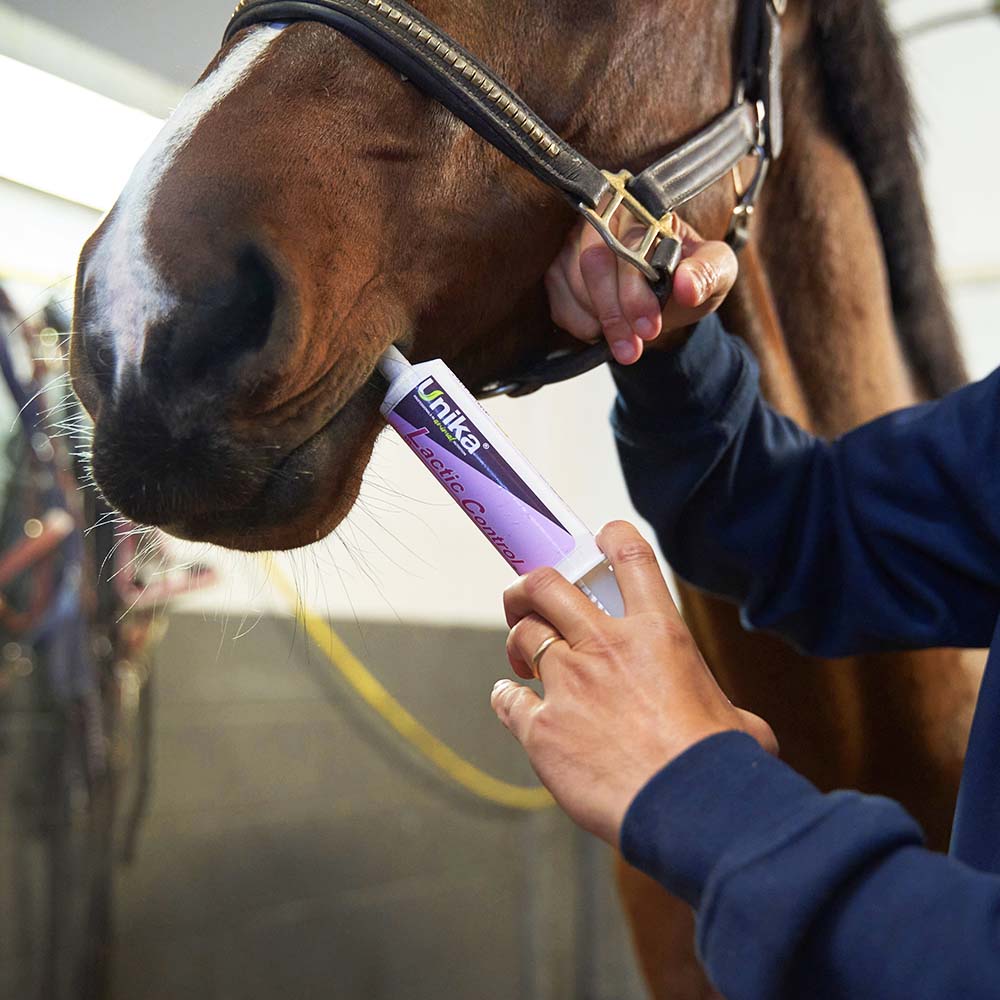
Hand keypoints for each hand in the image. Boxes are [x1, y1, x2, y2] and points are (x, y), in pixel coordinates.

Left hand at [491, 521, 776, 845]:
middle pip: (547, 585)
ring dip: (519, 642)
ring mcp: (570, 683)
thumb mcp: (735, 718)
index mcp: (659, 634)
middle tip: (524, 598)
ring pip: (523, 636)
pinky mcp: (542, 726)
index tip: (600, 538)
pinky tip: (513, 703)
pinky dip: (508, 698)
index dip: (610, 538)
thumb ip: (717, 705)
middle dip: (528, 585)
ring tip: (521, 658)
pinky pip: (509, 699)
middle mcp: (606, 647)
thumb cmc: (721, 767)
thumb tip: (735, 726)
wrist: (690, 811)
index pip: (630, 558)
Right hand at [545, 215, 737, 364]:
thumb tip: (687, 286)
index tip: (650, 327)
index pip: (628, 244)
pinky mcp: (557, 269)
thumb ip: (709, 273)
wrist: (668, 298)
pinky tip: (604, 330)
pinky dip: (580, 324)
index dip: (635, 290)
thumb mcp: (717, 273)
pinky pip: (557, 300)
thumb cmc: (690, 277)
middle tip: (632, 348)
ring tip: (625, 344)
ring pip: (570, 282)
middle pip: (593, 261)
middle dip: (613, 312)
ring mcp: (574, 242)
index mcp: (644, 210)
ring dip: (598, 321)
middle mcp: (604, 217)